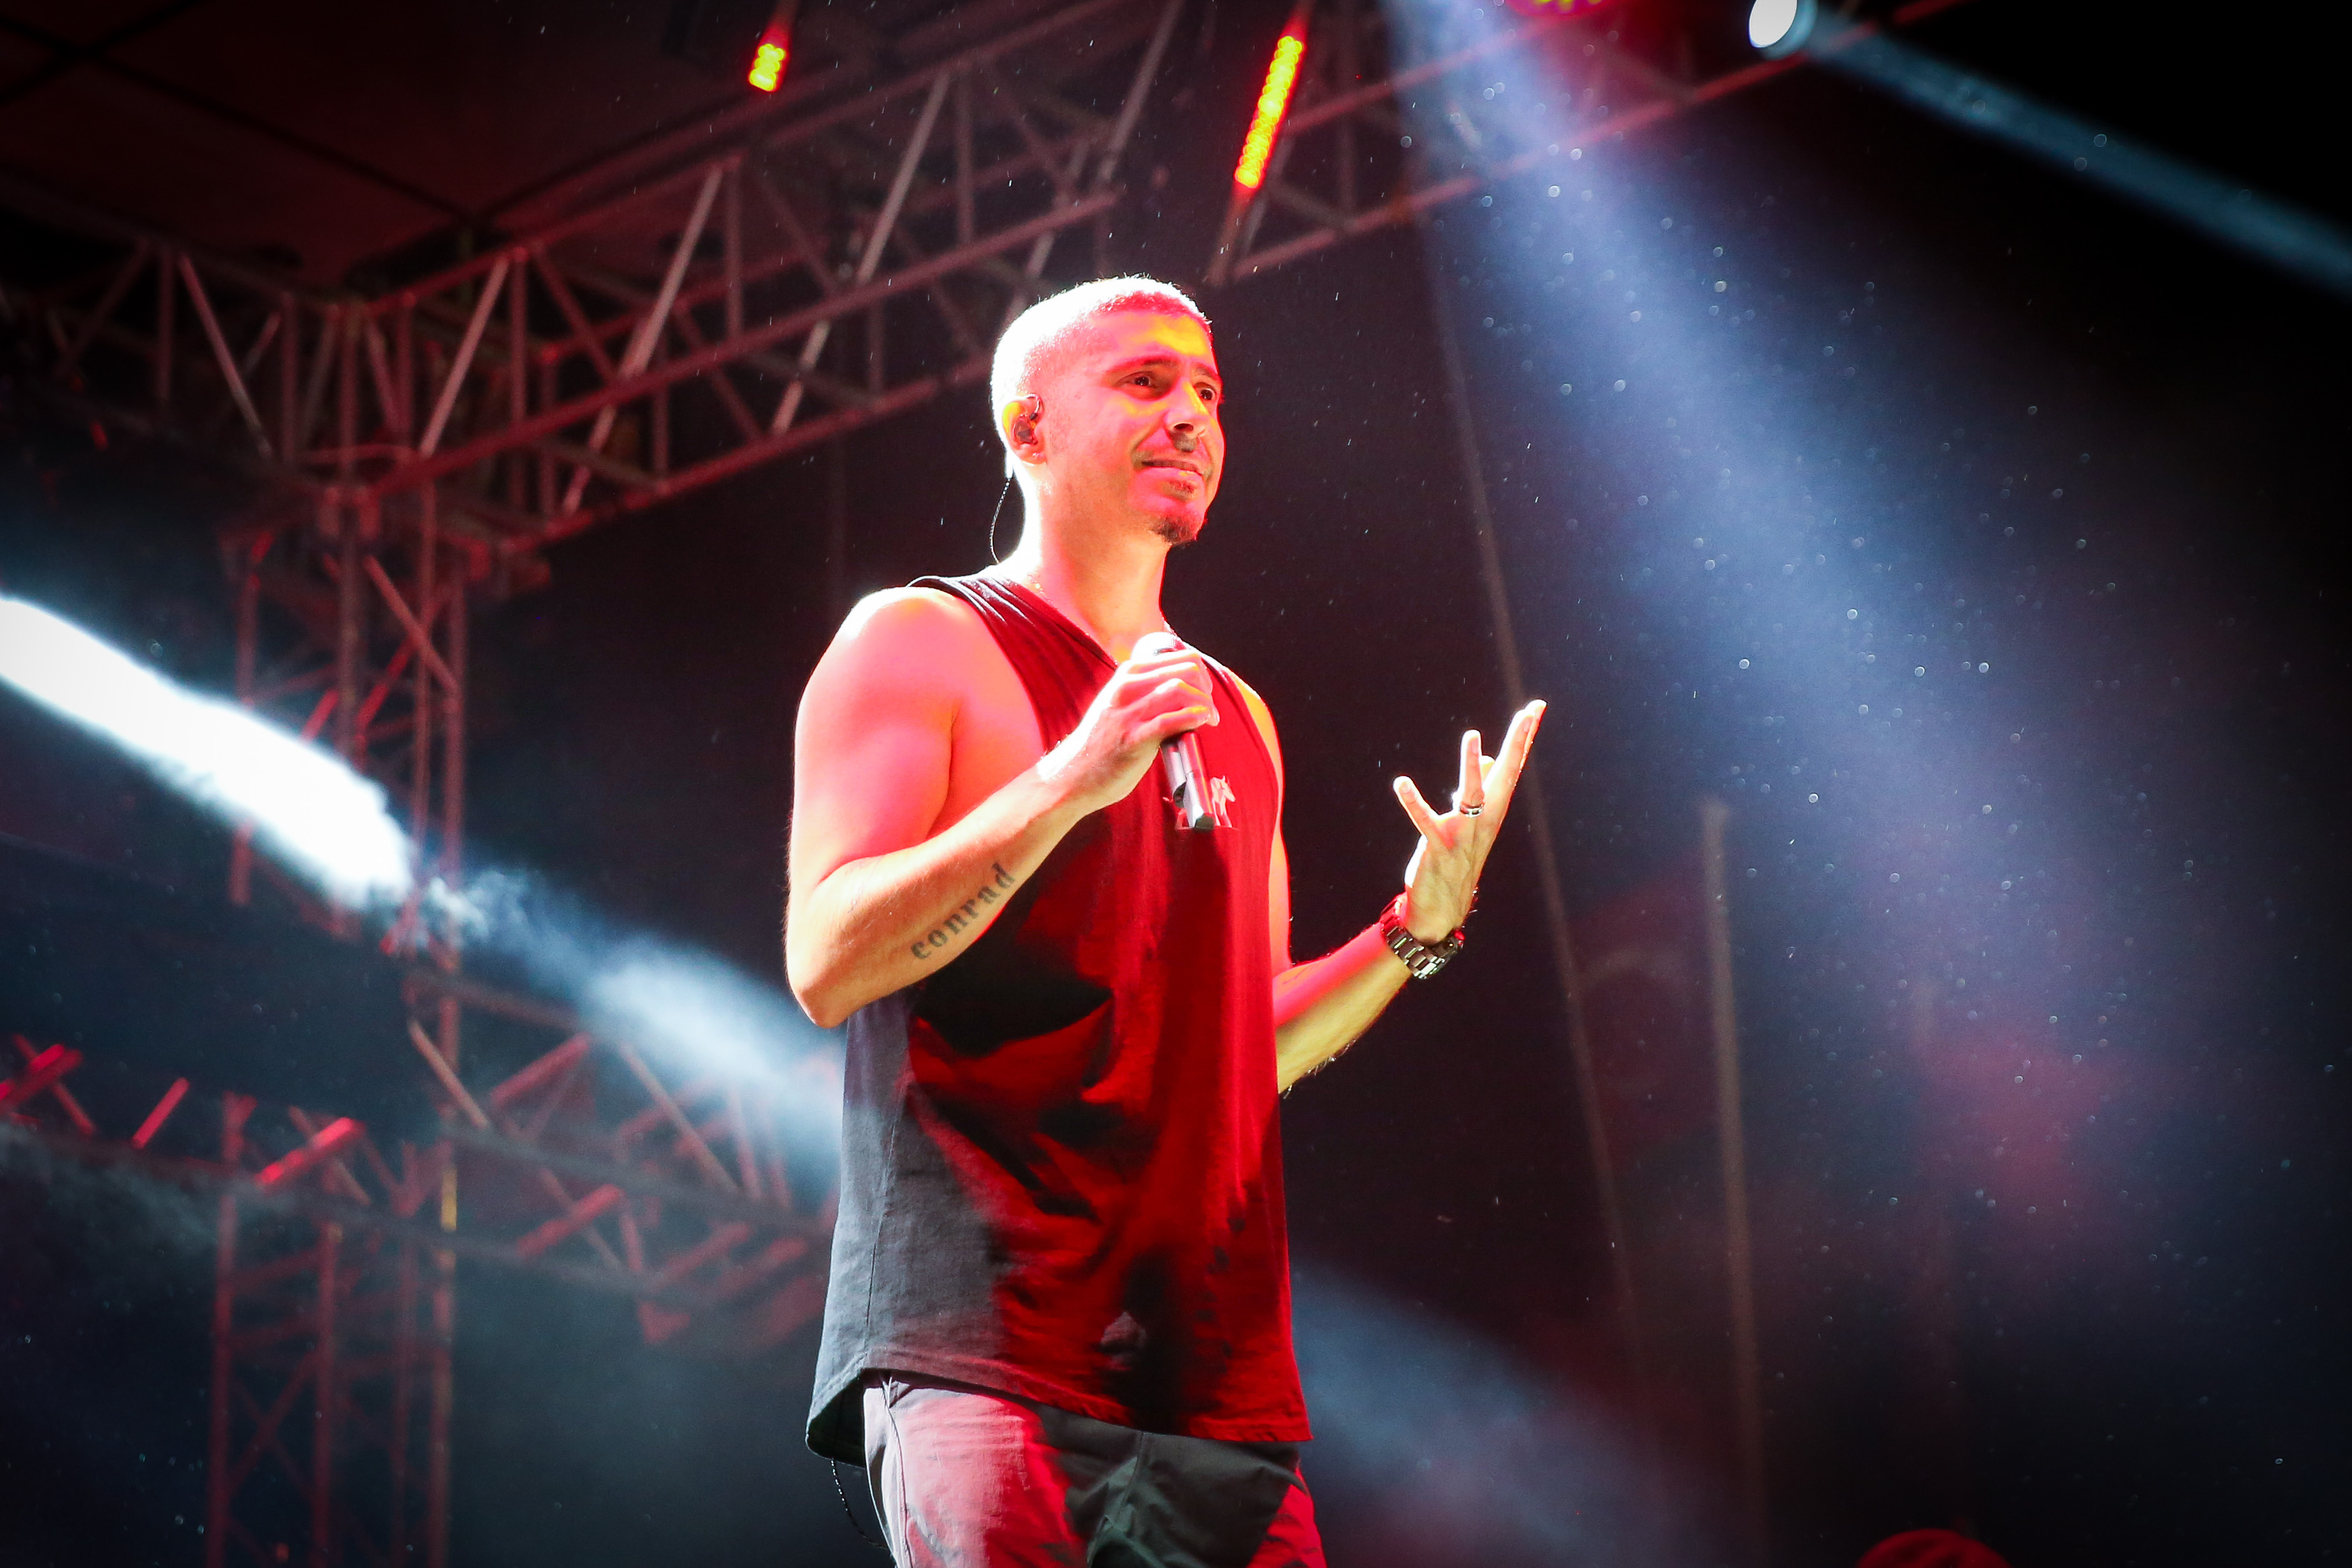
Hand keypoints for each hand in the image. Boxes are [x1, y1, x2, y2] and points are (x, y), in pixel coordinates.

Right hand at [1038, 631, 1218, 816]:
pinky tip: (1201, 723)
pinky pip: (1171, 720)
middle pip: (1186, 670)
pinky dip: (1194, 717)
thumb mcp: (1121, 704)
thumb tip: (1186, 690)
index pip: (1180, 656)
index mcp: (1127, 674)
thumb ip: (1146, 692)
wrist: (1071, 775)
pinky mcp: (1132, 739)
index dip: (1201, 673)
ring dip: (1204, 704)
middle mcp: (1126, 687)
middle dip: (1206, 688)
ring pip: (1180, 690)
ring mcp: (1127, 713)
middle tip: (1209, 708)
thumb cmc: (1102, 743)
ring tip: (1209, 719)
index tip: (1204, 692)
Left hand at [1391, 700, 1544, 940]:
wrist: (1443, 909)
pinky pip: (1426, 822)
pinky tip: (1401, 783)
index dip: (1524, 737)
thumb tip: (1488, 757)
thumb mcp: (1471, 822)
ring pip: (1472, 796)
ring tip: (1471, 736)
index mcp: (1492, 811)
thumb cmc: (1456, 860)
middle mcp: (1485, 820)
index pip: (1513, 767)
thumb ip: (1480, 789)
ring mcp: (1463, 835)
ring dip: (1470, 767)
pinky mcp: (1439, 848)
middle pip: (1505, 776)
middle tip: (1527, 713)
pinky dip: (1414, 802)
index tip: (1535, 707)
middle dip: (1517, 743)